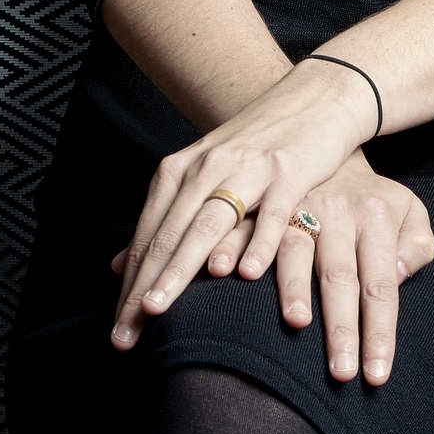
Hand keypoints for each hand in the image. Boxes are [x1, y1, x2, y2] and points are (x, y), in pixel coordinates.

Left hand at [109, 60, 433, 381]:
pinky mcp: (289, 171)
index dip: (129, 286)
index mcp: (181, 171)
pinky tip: (245, 276)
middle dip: (144, 288)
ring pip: (207, 225)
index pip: (148, 237)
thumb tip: (117, 266)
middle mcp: (206, 168)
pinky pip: (270, 213)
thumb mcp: (205, 176)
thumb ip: (166, 220)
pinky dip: (255, 243)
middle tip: (124, 336)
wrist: (315, 98)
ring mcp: (247, 169)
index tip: (118, 332)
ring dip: (180, 269)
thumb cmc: (257, 147)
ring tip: (160, 309)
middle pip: (168, 235)